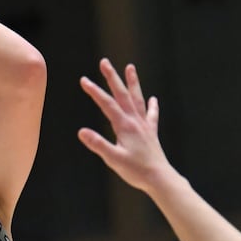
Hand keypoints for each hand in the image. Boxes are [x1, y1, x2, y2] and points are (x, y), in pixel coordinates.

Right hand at [78, 58, 171, 192]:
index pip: (107, 104)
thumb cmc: (136, 171)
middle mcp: (135, 121)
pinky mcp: (150, 133)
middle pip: (122, 94)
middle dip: (112, 78)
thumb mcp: (113, 159)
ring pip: (137, 99)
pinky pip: (151, 115)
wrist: (159, 178)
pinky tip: (153, 99)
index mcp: (125, 126)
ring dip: (133, 83)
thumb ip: (98, 144)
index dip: (94, 91)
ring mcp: (144, 126)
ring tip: (130, 67)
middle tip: (104, 62)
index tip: (83, 79)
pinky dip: (151, 105)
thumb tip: (81, 131)